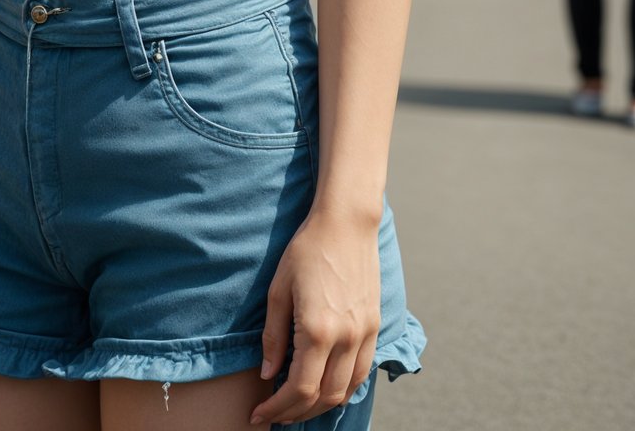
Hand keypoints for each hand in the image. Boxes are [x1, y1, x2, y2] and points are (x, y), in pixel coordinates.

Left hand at [249, 210, 379, 425]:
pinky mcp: (375, 326)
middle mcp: (346, 337)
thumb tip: (268, 374)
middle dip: (295, 413)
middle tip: (274, 414)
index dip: (277, 408)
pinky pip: (362, 372)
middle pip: (323, 397)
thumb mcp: (278, 288)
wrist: (346, 223)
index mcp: (317, 328)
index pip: (299, 388)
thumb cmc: (306, 249)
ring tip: (296, 406)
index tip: (259, 414)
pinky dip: (343, 388)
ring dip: (320, 406)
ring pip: (345, 391)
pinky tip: (324, 387)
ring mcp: (364, 333)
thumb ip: (273, 336)